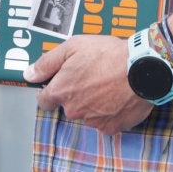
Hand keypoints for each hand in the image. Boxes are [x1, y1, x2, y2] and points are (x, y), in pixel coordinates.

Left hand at [23, 34, 153, 134]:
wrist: (143, 68)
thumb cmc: (109, 54)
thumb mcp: (73, 46)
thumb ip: (47, 62)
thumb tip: (29, 74)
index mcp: (62, 91)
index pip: (44, 100)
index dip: (51, 90)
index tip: (61, 82)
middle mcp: (74, 110)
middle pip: (68, 105)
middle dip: (76, 93)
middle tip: (92, 76)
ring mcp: (93, 121)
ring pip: (87, 113)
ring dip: (93, 102)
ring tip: (108, 82)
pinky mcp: (112, 127)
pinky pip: (105, 120)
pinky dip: (109, 111)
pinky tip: (118, 94)